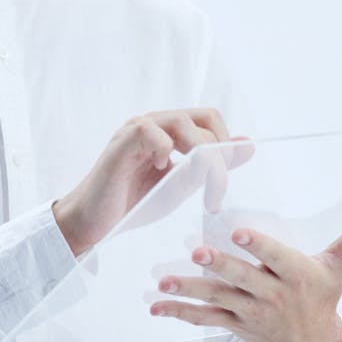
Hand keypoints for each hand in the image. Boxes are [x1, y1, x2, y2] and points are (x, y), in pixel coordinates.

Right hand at [52, 107, 252, 256]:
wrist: (93, 222)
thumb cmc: (132, 202)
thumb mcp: (182, 184)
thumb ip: (211, 165)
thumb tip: (248, 145)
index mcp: (170, 130)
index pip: (211, 120)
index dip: (226, 148)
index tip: (221, 187)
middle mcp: (155, 123)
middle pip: (206, 119)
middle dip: (220, 158)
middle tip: (216, 194)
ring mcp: (136, 130)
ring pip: (184, 124)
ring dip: (202, 160)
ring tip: (199, 190)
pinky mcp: (121, 143)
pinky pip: (151, 131)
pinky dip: (164, 151)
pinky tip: (160, 172)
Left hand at [150, 199, 341, 341]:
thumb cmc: (324, 293)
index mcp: (298, 275)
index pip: (276, 257)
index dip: (257, 246)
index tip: (237, 233)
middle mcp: (274, 296)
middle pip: (242, 278)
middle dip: (219, 266)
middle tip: (196, 252)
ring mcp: (252, 313)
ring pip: (218, 299)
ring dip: (189, 289)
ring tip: (164, 281)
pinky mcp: (235, 326)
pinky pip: (205, 319)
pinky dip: (180, 312)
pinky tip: (156, 306)